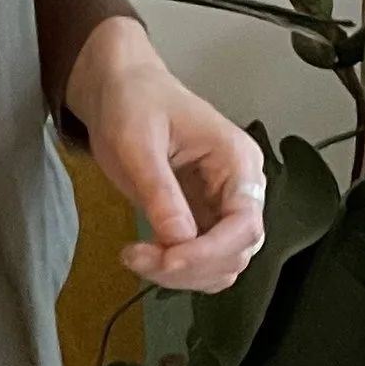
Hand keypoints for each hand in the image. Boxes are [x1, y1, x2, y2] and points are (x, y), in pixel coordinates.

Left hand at [68, 17, 266, 292]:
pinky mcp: (199, 217)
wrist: (119, 90)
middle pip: (237, 250)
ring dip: (182, 275)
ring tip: (138, 256)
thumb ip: (160, 191)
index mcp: (236, 159)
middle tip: (141, 258)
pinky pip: (201, 260)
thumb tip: (178, 240)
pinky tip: (144, 254)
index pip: (245, 223)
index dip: (210, 251)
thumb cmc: (134, 100)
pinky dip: (175, 270)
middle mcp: (238, 186)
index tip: (169, 259)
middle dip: (190, 266)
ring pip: (221, 263)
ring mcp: (221, 205)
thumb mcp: (139, 142)